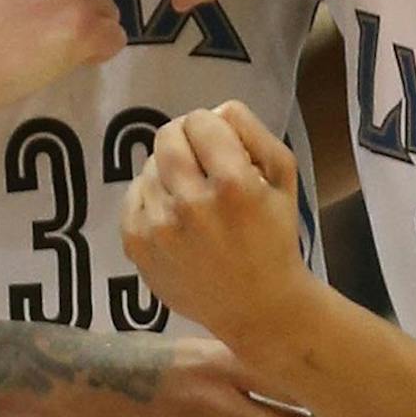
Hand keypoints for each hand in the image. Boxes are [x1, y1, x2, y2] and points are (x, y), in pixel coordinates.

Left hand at [119, 100, 320, 357]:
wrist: (257, 307)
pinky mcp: (136, 245)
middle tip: (201, 162)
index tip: (221, 146)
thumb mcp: (283, 177)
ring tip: (191, 196)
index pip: (200, 120)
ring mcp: (158, 227)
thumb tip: (214, 109)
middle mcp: (191, 204)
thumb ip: (252, 132)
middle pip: (167, 136)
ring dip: (169, 172)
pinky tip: (173, 215)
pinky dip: (150, 197)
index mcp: (233, 185)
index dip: (212, 128)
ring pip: (149, 166)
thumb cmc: (274, 237)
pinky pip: (132, 196)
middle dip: (186, 140)